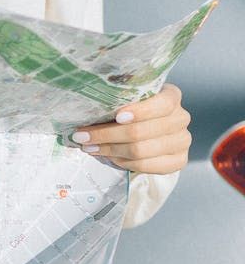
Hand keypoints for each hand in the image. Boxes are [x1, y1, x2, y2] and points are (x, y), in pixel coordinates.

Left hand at [71, 83, 191, 173]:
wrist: (150, 128)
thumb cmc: (133, 108)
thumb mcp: (128, 97)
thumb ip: (117, 98)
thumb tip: (87, 107)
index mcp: (171, 97)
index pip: (163, 104)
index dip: (141, 111)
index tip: (117, 116)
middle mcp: (180, 118)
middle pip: (142, 131)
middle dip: (107, 135)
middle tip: (82, 137)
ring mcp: (182, 141)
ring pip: (141, 150)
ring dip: (110, 150)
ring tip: (89, 147)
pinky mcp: (178, 161)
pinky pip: (146, 166)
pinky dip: (123, 162)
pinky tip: (109, 157)